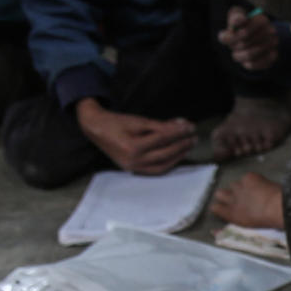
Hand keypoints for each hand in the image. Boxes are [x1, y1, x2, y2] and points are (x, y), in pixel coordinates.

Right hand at [76, 97, 197, 173]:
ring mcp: (133, 168)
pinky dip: (168, 164)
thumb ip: (161, 125)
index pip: (162, 139)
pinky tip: (177, 156)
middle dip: (182, 145)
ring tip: (189, 146)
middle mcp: (133, 161)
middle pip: (165, 154)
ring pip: (163, 165)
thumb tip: (183, 124)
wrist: (96, 129)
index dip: (179, 132)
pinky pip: (155, 170)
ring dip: (178, 157)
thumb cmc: (117, 122)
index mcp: (133, 147)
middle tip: (194, 137)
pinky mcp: (133, 170)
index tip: (191, 126)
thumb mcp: (139, 120)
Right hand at [219, 6, 280, 73]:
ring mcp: (241, 58)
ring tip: (274, 38)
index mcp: (226, 36)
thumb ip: (238, 15)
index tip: (246, 18)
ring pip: (249, 55)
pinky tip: (274, 51)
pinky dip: (266, 58)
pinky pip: (257, 65)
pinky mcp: (252, 65)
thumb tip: (241, 20)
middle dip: (258, 34)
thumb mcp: (241, 14)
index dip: (236, 30)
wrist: (260, 33)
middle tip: (271, 29)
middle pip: (242, 44)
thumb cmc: (248, 21)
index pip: (225, 38)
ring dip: (264, 45)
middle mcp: (232, 48)